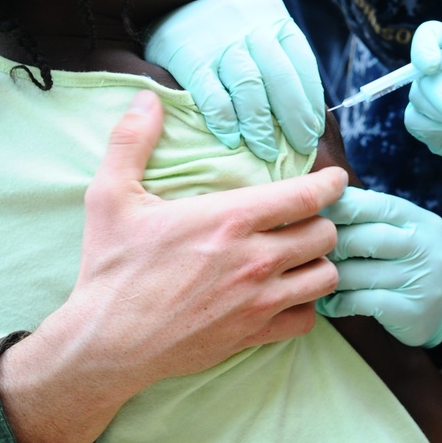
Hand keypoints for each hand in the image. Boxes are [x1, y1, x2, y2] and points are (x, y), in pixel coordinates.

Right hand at [0, 92, 346, 442]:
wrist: (106, 344)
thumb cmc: (111, 269)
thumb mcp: (110, 197)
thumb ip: (131, 142)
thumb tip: (146, 99)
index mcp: (229, 219)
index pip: (305, 195)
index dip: (329, 184)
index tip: (335, 179)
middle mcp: (255, 259)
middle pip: (324, 234)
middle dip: (321, 223)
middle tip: (306, 220)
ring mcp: (259, 301)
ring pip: (325, 277)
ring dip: (318, 263)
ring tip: (302, 256)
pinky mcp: (254, 335)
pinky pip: (308, 318)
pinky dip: (305, 305)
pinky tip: (288, 295)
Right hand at [145, 0, 324, 159]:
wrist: (168, 9)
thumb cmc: (226, 35)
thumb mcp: (258, 32)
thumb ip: (280, 63)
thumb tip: (307, 120)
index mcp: (274, 17)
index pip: (302, 64)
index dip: (311, 103)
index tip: (313, 132)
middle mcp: (250, 25)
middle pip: (281, 78)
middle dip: (294, 119)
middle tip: (300, 149)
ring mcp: (219, 40)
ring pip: (250, 88)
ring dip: (261, 126)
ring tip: (267, 152)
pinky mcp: (189, 57)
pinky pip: (213, 96)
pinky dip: (225, 122)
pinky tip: (232, 140)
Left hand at [317, 187, 441, 346]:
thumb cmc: (403, 262)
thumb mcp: (398, 233)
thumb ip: (367, 217)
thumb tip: (317, 202)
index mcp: (419, 220)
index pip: (376, 205)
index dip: (340, 207)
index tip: (313, 213)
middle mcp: (425, 246)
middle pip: (366, 238)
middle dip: (331, 245)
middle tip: (306, 251)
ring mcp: (421, 280)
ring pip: (360, 273)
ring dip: (330, 275)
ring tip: (310, 276)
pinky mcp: (412, 311)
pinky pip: (364, 302)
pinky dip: (338, 302)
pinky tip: (327, 302)